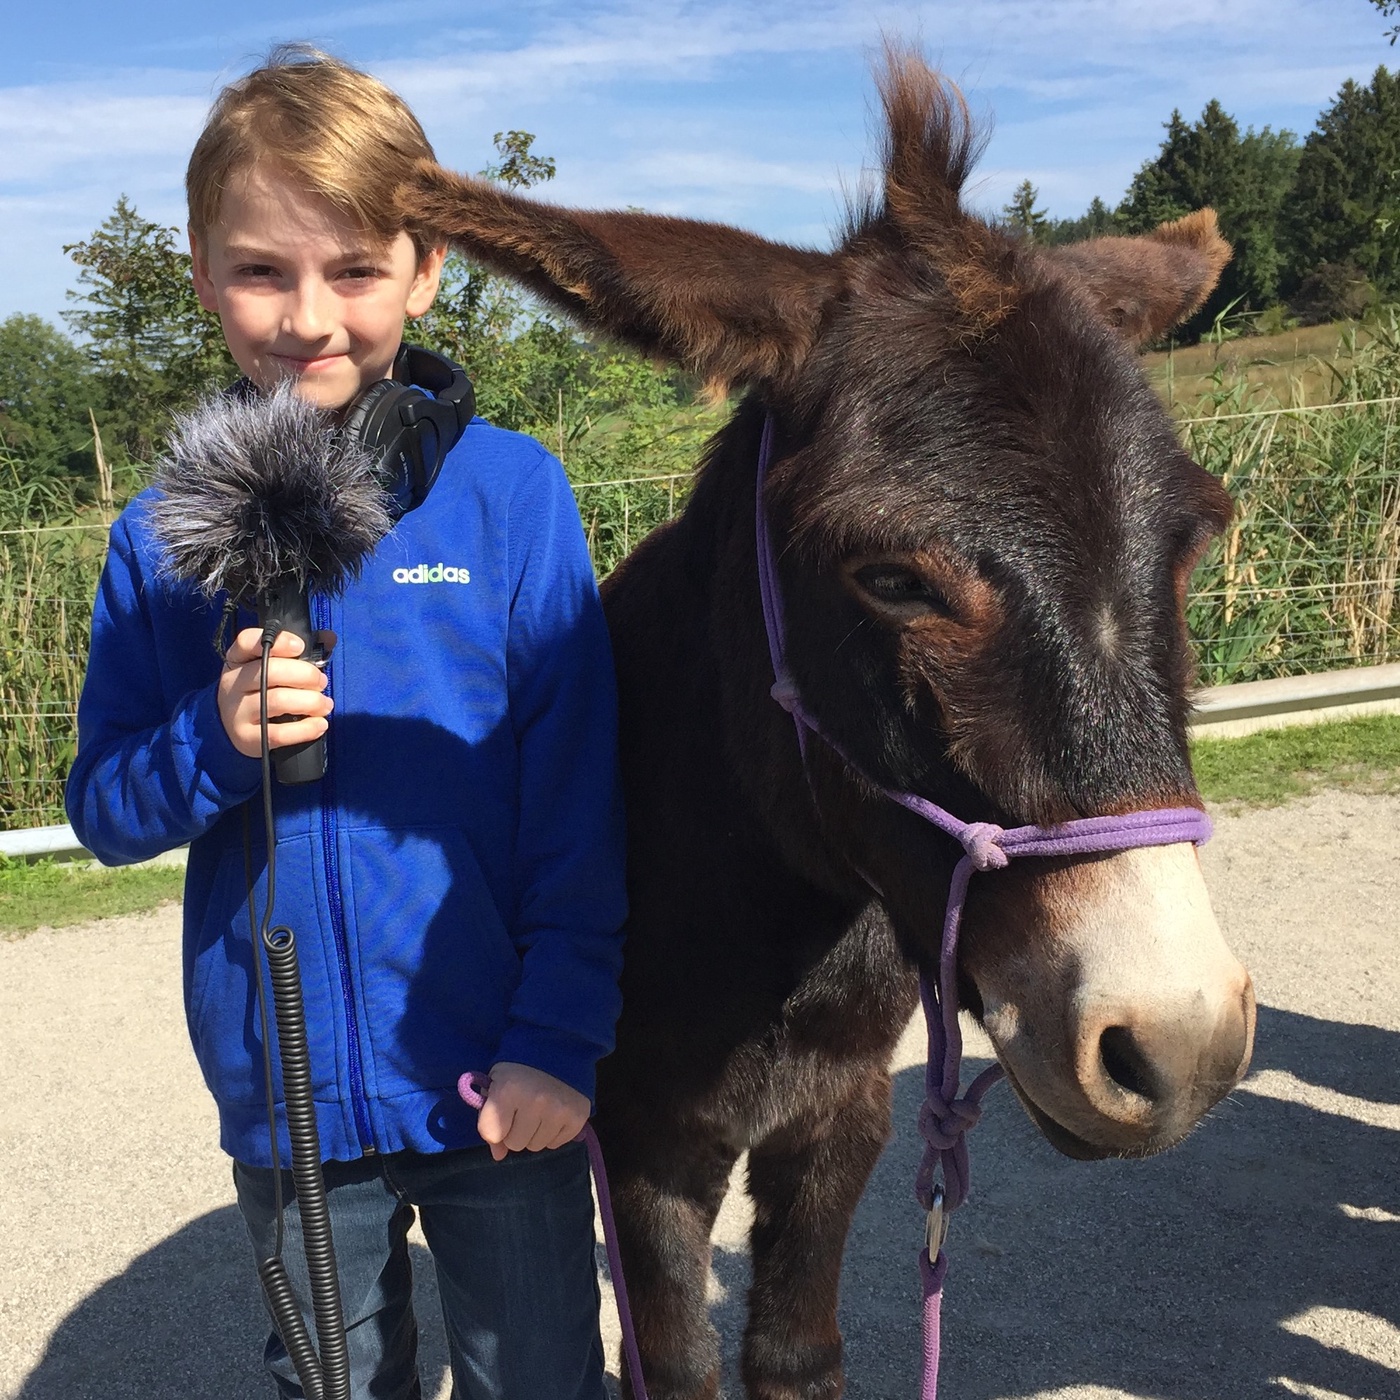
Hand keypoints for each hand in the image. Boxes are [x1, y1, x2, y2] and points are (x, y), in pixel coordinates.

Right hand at [218, 626, 336, 757]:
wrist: (232, 728)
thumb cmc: (260, 691)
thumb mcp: (268, 668)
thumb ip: (294, 654)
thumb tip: (329, 638)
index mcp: (238, 660)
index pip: (247, 641)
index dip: (278, 641)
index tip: (300, 647)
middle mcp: (233, 683)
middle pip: (271, 671)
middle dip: (306, 675)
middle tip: (321, 682)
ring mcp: (236, 712)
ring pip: (278, 700)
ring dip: (311, 702)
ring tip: (325, 705)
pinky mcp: (246, 738)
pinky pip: (279, 733)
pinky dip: (306, 729)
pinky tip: (320, 725)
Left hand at [476, 1062, 589, 1161]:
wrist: (558, 1049)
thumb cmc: (519, 1069)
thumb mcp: (495, 1085)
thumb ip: (490, 1120)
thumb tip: (499, 1155)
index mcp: (508, 1090)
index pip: (492, 1134)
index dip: (494, 1126)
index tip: (501, 1112)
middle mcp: (535, 1102)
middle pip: (515, 1144)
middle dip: (515, 1131)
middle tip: (522, 1110)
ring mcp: (559, 1110)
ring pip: (536, 1146)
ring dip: (534, 1133)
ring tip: (539, 1110)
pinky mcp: (578, 1117)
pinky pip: (555, 1144)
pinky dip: (552, 1133)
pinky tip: (553, 1113)